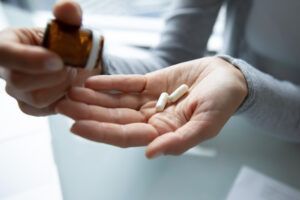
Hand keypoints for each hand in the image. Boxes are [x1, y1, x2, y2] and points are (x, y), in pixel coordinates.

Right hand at [0, 0, 99, 115]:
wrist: (75, 65)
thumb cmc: (66, 44)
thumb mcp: (69, 27)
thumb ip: (69, 16)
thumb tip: (66, 7)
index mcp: (9, 44)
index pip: (2, 53)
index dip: (28, 59)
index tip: (57, 60)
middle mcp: (7, 70)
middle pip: (18, 80)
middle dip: (53, 75)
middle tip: (72, 66)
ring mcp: (17, 92)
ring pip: (35, 98)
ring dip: (61, 87)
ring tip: (71, 75)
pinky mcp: (30, 107)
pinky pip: (45, 109)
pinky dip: (63, 99)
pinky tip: (69, 87)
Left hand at [56, 57, 247, 157]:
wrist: (228, 78)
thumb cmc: (222, 103)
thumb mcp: (207, 125)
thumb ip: (180, 141)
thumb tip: (151, 153)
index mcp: (162, 133)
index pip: (125, 136)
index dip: (101, 132)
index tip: (76, 126)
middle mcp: (151, 119)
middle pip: (114, 118)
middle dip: (88, 113)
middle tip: (62, 106)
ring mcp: (149, 101)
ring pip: (116, 101)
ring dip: (93, 98)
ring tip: (70, 93)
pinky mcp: (151, 83)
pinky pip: (127, 84)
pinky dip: (110, 83)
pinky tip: (92, 81)